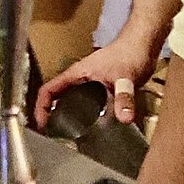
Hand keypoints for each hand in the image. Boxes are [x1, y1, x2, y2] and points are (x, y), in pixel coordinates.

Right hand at [33, 35, 158, 128]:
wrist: (143, 45)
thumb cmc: (129, 52)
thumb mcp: (125, 77)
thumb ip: (124, 97)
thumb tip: (123, 118)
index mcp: (77, 75)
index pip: (49, 90)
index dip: (40, 107)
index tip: (40, 123)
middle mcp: (80, 81)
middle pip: (56, 99)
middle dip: (51, 118)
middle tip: (52, 136)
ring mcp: (90, 85)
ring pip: (71, 103)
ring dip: (67, 118)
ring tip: (68, 137)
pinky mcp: (102, 91)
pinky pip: (87, 107)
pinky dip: (85, 118)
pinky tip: (93, 130)